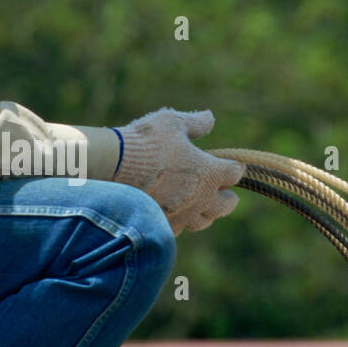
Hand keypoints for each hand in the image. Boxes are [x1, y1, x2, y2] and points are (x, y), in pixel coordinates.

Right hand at [114, 107, 242, 231]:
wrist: (113, 167)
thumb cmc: (146, 142)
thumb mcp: (172, 122)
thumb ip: (196, 123)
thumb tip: (210, 118)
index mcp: (209, 172)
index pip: (234, 173)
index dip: (233, 168)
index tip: (229, 165)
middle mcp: (200, 198)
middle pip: (226, 206)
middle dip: (227, 198)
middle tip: (224, 193)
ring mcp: (181, 215)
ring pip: (203, 221)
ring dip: (205, 212)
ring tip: (199, 204)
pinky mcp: (162, 226)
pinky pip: (178, 229)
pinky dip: (179, 221)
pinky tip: (172, 214)